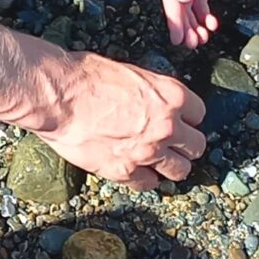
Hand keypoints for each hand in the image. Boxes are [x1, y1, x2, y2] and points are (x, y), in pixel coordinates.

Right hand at [36, 53, 206, 186]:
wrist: (59, 97)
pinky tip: (136, 170)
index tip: (179, 120)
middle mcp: (168, 126)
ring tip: (160, 163)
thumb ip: (151, 93)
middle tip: (173, 144)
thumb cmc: (86, 77)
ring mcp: (149, 152)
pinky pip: (149, 184)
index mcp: (172, 96)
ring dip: (171, 166)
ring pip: (180, 170)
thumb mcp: (130, 74)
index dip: (187, 117)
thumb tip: (152, 102)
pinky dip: (144, 179)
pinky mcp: (126, 171)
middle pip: (196, 145)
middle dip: (186, 145)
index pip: (199, 113)